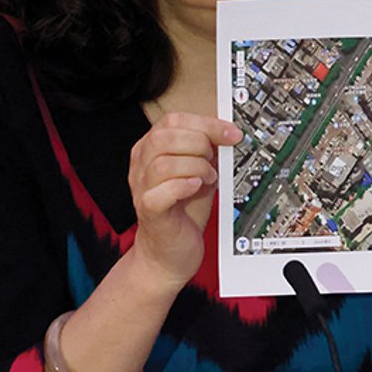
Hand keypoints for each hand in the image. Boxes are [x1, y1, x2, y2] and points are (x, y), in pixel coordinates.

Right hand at [127, 112, 241, 290]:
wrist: (170, 251)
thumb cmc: (183, 209)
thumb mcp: (198, 171)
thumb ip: (207, 150)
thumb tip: (228, 131)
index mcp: (151, 148)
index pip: (173, 121)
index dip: (205, 123)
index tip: (231, 132)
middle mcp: (141, 165)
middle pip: (163, 137)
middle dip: (198, 143)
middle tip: (215, 159)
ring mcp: (141, 188)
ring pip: (163, 164)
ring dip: (195, 167)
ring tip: (209, 178)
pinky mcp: (148, 211)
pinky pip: (161, 192)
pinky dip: (183, 186)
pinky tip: (196, 187)